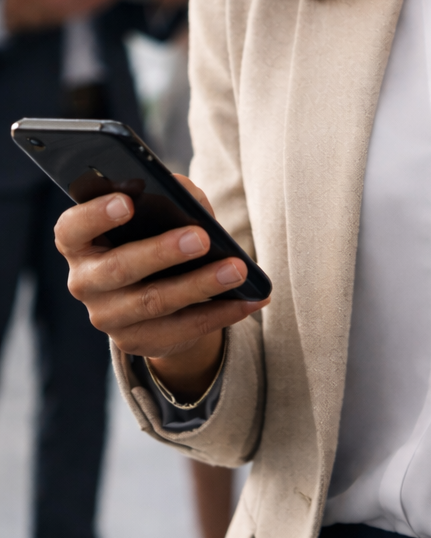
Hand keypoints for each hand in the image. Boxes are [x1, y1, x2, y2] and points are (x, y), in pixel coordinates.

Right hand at [56, 173, 266, 401]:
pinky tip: (250, 300)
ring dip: (201, 285)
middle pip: (119, 268)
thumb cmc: (153, 236)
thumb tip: (186, 195)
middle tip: (202, 237)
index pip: (72, 228)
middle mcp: (84, 282)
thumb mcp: (156, 214)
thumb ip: (167, 198)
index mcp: (79, 242)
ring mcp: (108, 317)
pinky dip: (221, 313)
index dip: (96, 215)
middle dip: (163, 252)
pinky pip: (182, 329)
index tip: (128, 202)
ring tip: (237, 269)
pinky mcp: (136, 341)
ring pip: (155, 302)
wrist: (156, 293)